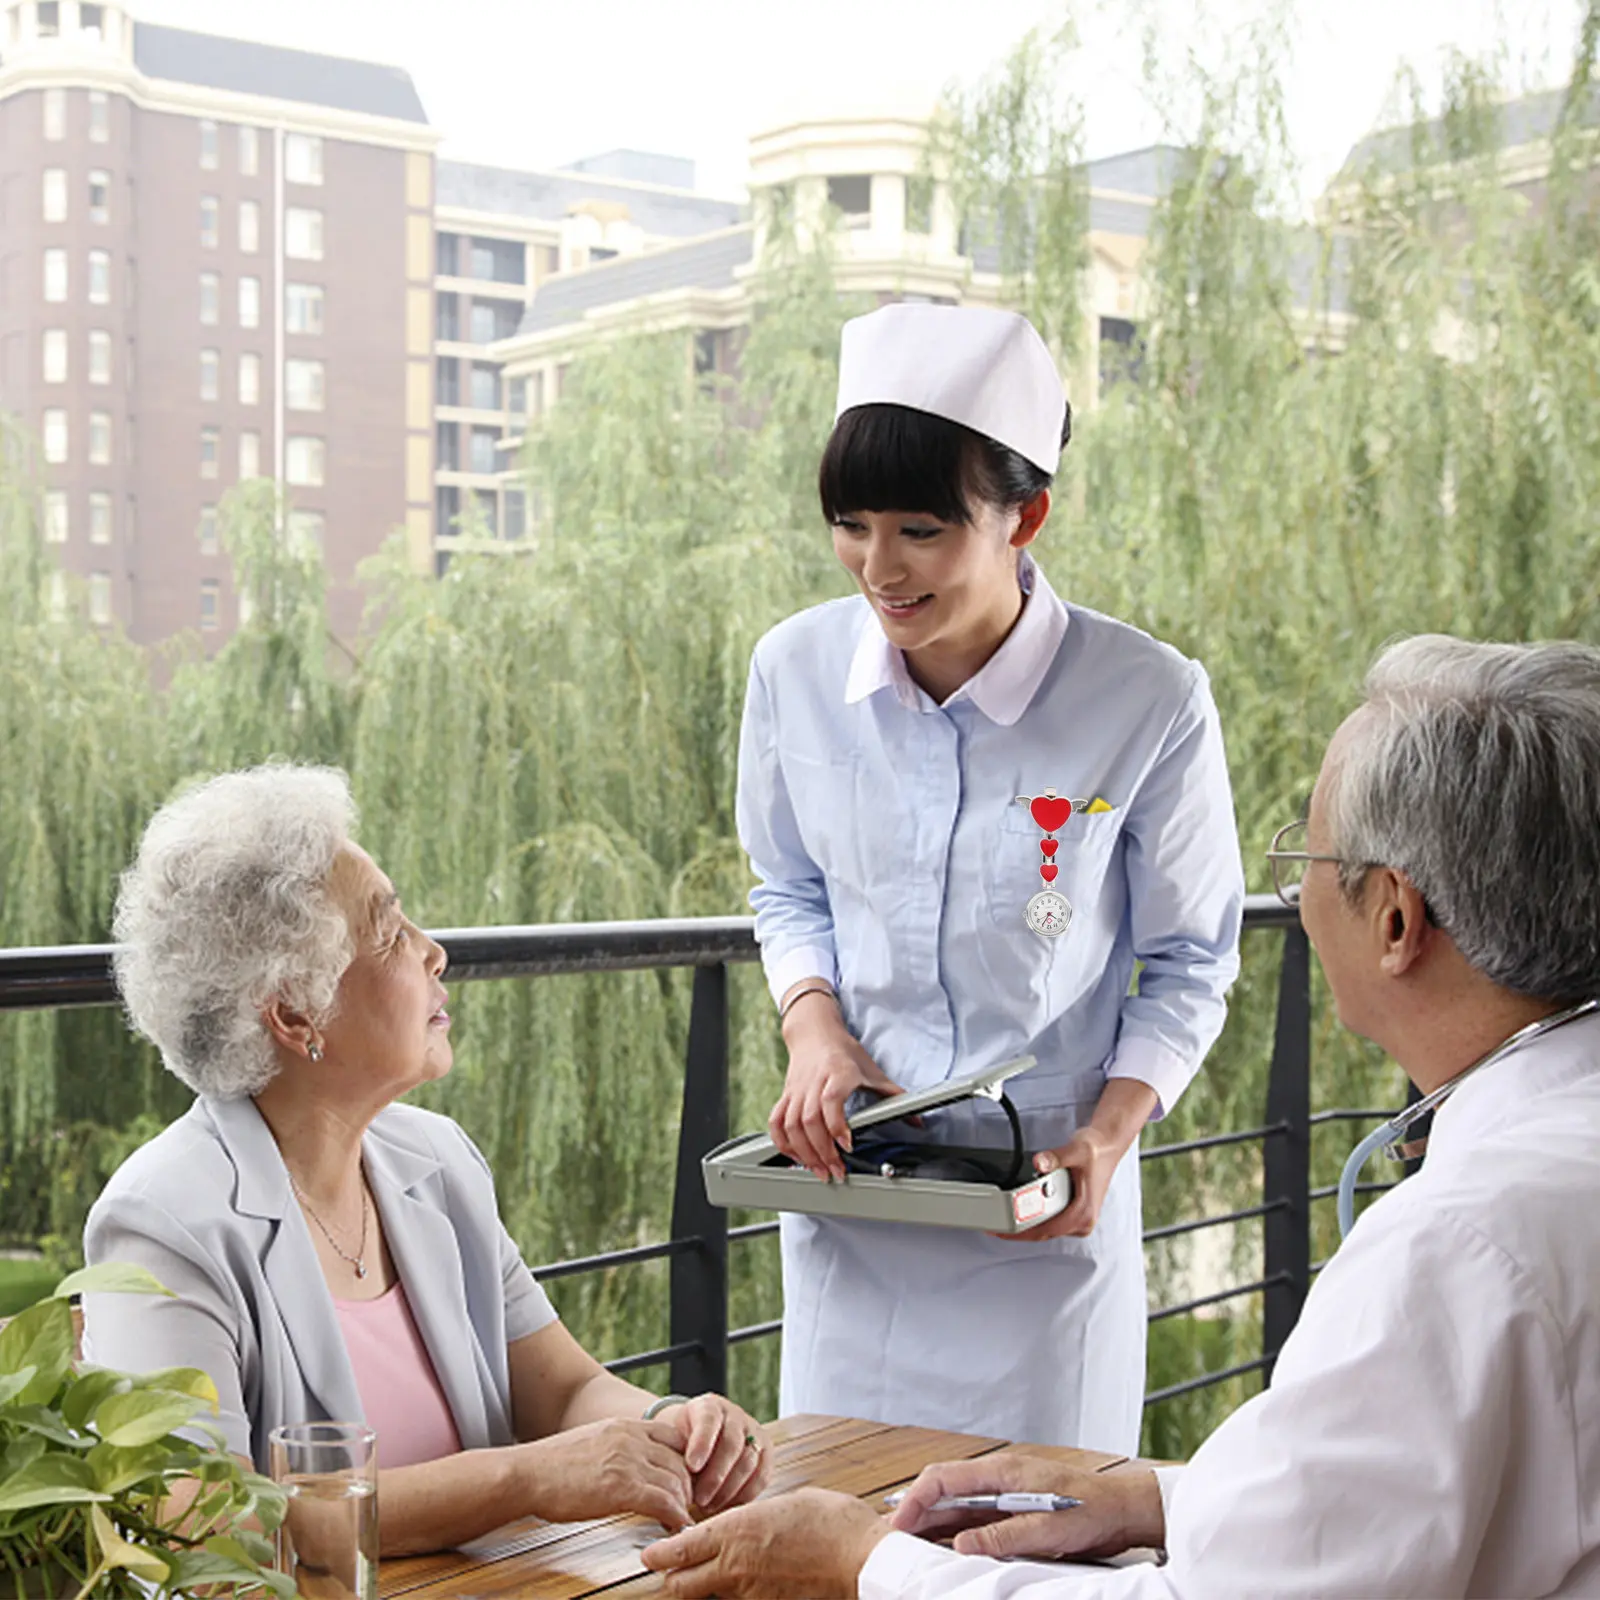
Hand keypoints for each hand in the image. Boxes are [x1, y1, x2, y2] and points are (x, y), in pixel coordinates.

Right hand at [518, 1416, 693, 1531]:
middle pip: (681, 1460)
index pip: (674, 1437)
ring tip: (679, 1519)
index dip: (684, 1460)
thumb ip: (619, 1445)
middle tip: (684, 1505)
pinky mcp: (622, 1488)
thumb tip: (632, 1463)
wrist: (528, 1474)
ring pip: (677, 1481)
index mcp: (625, 1426)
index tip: (682, 1480)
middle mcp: (632, 1439)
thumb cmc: (554, 1465)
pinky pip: (664, 1502)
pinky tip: (673, 1528)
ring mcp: (628, 1462)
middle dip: (687, 1485)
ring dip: (683, 1504)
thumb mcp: (594, 1440)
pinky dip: (675, 1518)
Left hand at [642, 1487, 886, 1597]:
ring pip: (708, 1597)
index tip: (649, 1554)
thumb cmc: (831, 1521)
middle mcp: (734, 1566)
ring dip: (702, 1588)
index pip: (680, 1548)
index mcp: (736, 1530)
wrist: (861, 1560)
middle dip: (672, 1579)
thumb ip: (757, 1517)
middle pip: (681, 1585)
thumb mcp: (787, 1503)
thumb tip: (746, 1522)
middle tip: (669, 1571)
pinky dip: (732, 1596)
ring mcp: (750, 1594)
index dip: (659, 1554)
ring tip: (707, 1575)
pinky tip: (745, 1584)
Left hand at [660, 1395, 769, 1514]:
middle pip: (732, 1444)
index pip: (709, 1420)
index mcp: (709, 1406)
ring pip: (748, 1462)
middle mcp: (735, 1415)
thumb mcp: (675, 1440)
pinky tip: (727, 1506)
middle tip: (699, 1499)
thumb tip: (672, 1489)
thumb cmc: (683, 1442)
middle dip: (715, 1476)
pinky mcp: (766, 1452)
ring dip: (728, 1490)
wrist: (701, 1436)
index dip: (702, 1444)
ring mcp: (754, 1432)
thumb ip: (676, 1456)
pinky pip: (762, 1476)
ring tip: (709, 1507)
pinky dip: (745, 1495)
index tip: (691, 1467)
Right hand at [770, 1000, 905, 1180]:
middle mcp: (814, 1081)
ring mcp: (797, 1089)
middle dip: (822, 1150)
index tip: (847, 1146)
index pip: (831, 1100)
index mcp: (839, 1072)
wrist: (815, 1033)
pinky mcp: (786, 1095)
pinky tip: (796, 1156)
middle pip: (810, 1119)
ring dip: (804, 1152)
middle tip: (836, 1170)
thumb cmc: (844, 1052)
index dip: (836, 1125)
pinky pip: (776, 1122)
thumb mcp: (872, 1071)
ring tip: (820, 1170)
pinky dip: (783, 1142)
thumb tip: (917, 1119)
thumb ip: (894, 1096)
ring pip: (791, 1124)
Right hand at [890, 1454, 1164, 1560]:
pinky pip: (973, 1517)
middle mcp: (998, 1478)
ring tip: (911, 1544)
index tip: (898, 1523)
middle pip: (944, 1490)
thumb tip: (960, 1546)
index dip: (916, 1499)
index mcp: (1002, 1472)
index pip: (944, 1478)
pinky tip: (944, 1546)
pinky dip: (954, 1530)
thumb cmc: (1090, 1510)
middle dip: (915, 1511)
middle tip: (893, 1538)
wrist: (1121, 1510)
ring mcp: (1004, 1492)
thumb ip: (1003, 1537)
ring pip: (956, 1504)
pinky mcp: (1012, 1508)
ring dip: (933, 1523)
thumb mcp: (1048, 1529)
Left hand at [1001, 1126, 1122, 1240]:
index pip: (1046, 1230)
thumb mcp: (1076, 1150)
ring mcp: (1079, 1219)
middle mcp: (1083, 1221)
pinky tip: (1020, 1212)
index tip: (1002, 1231)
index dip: (1021, 1232)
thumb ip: (1056, 1157)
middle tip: (995, 1226)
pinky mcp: (1074, 1214)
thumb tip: (1040, 1163)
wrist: (1107, 1145)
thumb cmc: (1096, 1150)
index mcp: (1084, 1212)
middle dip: (1019, 1230)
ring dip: (1026, 1225)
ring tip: (1003, 1218)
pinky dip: (1034, 1219)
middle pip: (1044, 1234)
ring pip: (1046, 1230)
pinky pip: (1050, 1223)